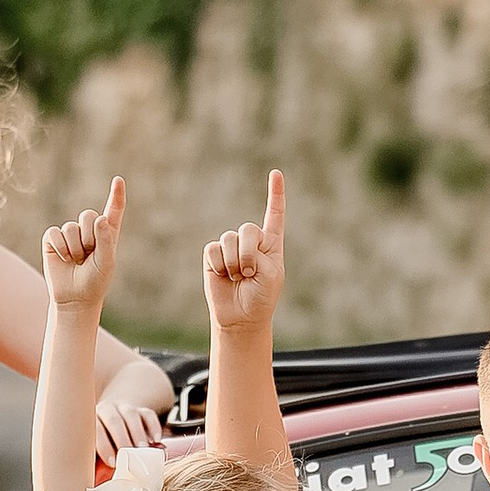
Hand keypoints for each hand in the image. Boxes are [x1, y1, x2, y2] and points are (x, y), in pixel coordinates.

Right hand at [44, 177, 124, 316]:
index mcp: (107, 233)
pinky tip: (64, 259)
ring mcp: (70, 234)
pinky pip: (55, 233)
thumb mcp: (106, 262)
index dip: (116, 195)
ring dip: (75, 247)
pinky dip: (60, 248)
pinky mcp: (53, 239)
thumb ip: (106, 240)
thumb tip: (101, 218)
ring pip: (71, 227)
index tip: (118, 180)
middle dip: (89, 237)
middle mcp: (89, 230)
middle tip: (89, 256)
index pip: (113, 210)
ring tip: (77, 261)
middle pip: (89, 215)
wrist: (75, 298)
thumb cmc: (95, 281)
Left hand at [95, 360, 169, 458]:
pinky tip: (156, 439)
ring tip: (143, 449)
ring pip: (132, 416)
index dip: (103, 444)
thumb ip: (98, 456)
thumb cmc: (104, 436)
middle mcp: (109, 408)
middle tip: (130, 455)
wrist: (119, 409)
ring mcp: (126, 406)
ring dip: (138, 433)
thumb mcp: (96, 441)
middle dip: (122, 438)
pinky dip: (153, 426)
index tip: (112, 462)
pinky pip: (148, 414)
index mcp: (93, 417)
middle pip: (114, 420)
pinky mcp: (142, 408)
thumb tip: (101, 476)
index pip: (96, 428)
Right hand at [204, 169, 284, 334]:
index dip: (276, 194)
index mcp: (271, 244)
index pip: (275, 215)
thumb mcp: (270, 276)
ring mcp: (231, 247)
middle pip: (248, 229)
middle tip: (249, 273)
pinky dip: (219, 265)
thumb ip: (258, 256)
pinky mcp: (213, 255)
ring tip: (238, 278)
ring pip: (229, 240)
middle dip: (249, 252)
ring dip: (234, 263)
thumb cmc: (261, 297)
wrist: (241, 317)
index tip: (276, 173)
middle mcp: (251, 242)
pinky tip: (223, 276)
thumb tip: (234, 248)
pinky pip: (213, 250)